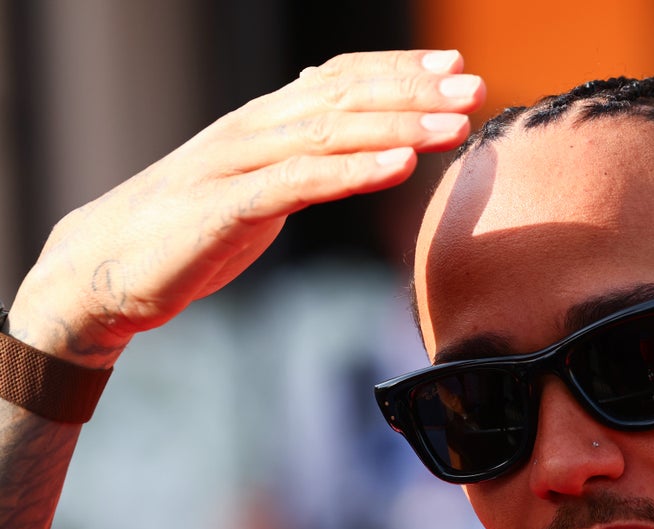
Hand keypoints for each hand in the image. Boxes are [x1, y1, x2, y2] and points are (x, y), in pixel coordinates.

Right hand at [8, 50, 484, 366]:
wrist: (107, 268)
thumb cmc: (190, 229)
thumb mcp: (257, 186)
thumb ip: (304, 161)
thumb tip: (359, 143)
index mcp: (263, 122)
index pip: (340, 78)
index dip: (398, 69)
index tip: (454, 65)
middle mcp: (253, 129)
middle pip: (345, 97)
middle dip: (415, 90)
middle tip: (474, 87)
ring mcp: (237, 164)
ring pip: (329, 132)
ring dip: (398, 124)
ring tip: (455, 123)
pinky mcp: (225, 207)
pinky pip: (298, 182)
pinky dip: (351, 170)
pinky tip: (398, 164)